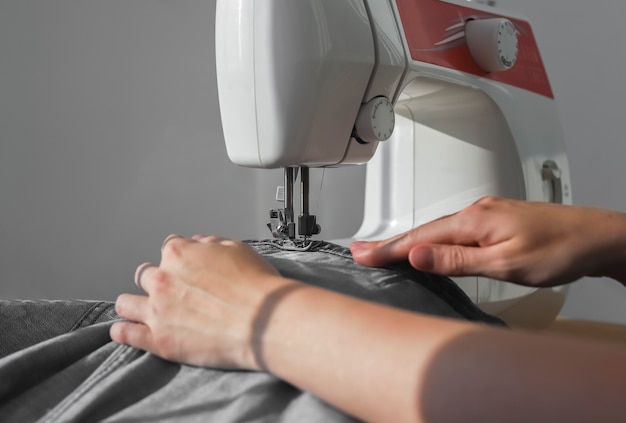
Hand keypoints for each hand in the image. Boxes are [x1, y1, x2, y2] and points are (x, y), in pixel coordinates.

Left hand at [110, 235, 297, 369]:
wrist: (264, 322)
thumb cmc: (257, 286)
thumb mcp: (238, 250)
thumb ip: (213, 244)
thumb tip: (202, 243)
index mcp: (180, 253)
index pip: (167, 247)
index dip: (177, 257)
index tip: (183, 266)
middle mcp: (163, 279)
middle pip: (144, 274)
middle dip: (154, 280)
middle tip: (168, 290)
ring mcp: (157, 310)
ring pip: (126, 303)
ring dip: (132, 304)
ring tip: (139, 310)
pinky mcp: (159, 340)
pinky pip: (126, 334)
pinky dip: (123, 332)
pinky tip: (123, 331)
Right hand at [351, 196, 625, 286]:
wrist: (596, 237)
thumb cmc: (559, 249)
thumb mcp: (505, 263)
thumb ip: (457, 260)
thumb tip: (417, 254)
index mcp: (473, 220)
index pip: (418, 237)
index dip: (387, 248)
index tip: (361, 255)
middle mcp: (475, 212)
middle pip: (422, 230)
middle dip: (389, 242)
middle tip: (360, 251)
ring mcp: (485, 214)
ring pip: (437, 230)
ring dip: (409, 241)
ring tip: (385, 251)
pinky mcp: (494, 221)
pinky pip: (453, 230)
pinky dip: (432, 239)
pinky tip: (428, 246)